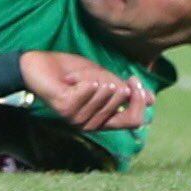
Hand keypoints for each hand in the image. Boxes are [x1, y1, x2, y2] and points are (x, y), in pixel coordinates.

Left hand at [21, 49, 151, 133]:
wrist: (38, 66)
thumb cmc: (70, 72)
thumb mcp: (104, 79)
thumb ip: (125, 90)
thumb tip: (152, 100)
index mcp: (103, 119)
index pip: (134, 121)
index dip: (140, 100)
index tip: (133, 80)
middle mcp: (92, 124)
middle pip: (121, 100)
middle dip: (111, 78)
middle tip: (93, 74)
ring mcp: (78, 118)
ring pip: (106, 92)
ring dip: (94, 75)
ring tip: (77, 77)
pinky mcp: (67, 109)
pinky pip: (89, 88)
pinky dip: (83, 76)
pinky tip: (69, 79)